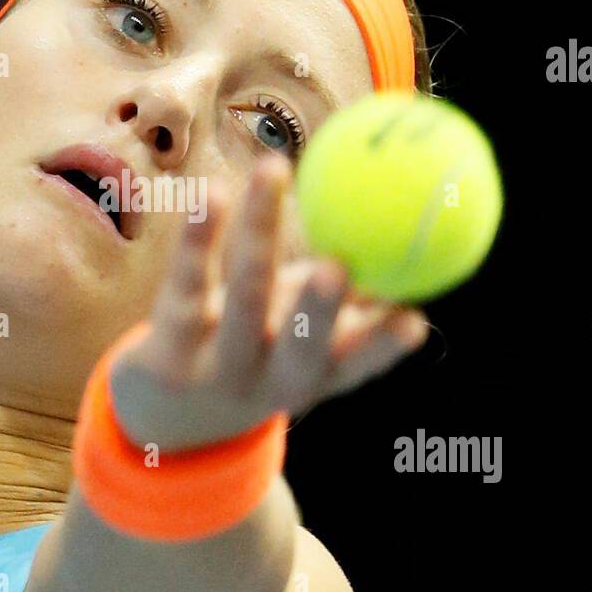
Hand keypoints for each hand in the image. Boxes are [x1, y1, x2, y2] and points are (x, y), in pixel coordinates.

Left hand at [109, 154, 429, 451]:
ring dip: (260, 232)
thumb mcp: (303, 340)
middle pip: (298, 346)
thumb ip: (357, 304)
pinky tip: (211, 193)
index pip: (355, 366)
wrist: (168, 420)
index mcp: (312, 379)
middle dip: (320, 311)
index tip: (413, 320)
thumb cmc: (256, 353)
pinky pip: (185, 285)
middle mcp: (268, 381)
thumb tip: (423, 243)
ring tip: (274, 171)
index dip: (384, 347)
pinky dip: (199, 237)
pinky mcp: (168, 349)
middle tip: (338, 266)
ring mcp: (216, 368)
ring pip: (242, 297)